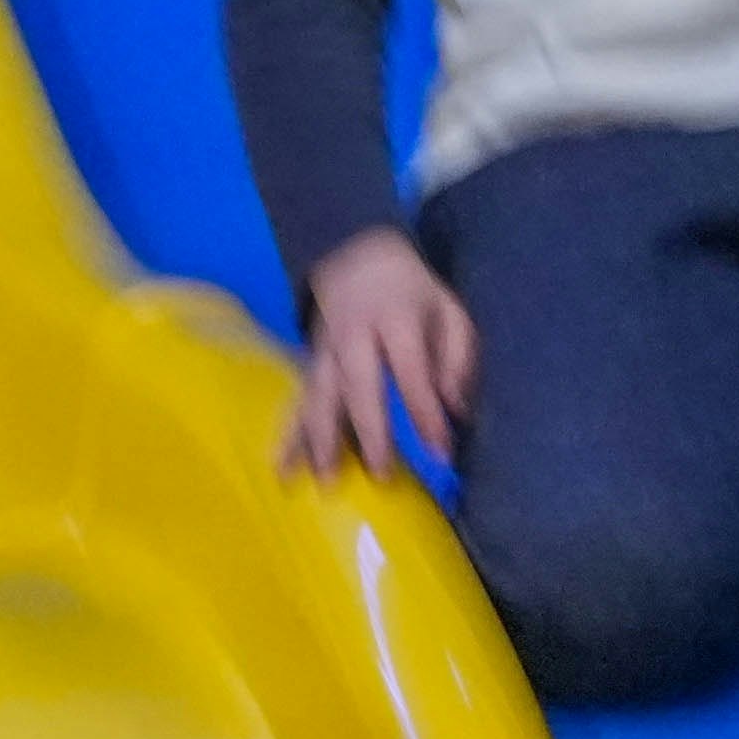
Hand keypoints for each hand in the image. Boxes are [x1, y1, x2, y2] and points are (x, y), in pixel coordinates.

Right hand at [275, 226, 476, 477]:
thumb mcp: (448, 311)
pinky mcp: (309, 365)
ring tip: (326, 482)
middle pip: (359, 385)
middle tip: (381, 476)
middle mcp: (354, 335)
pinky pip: (297, 402)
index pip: (411, 370)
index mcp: (396, 319)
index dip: (425, 411)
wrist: (356, 257)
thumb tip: (454, 410)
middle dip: (369, 432)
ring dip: (321, 440)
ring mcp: (325, 350)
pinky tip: (281, 469)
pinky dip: (288, 437)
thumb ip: (458, 358)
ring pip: (320, 396)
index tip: (441, 451)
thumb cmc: (413, 295)